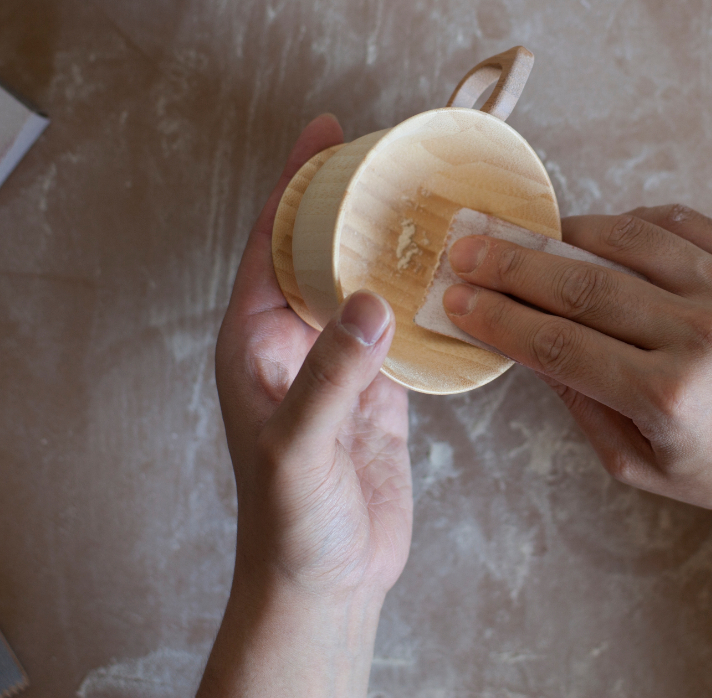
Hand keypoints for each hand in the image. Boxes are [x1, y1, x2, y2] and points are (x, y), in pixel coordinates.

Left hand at [199, 114, 411, 697]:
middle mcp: (294, 339)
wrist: (325, 582)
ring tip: (432, 195)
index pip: (270, 240)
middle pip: (319, 247)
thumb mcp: (299, 444)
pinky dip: (426, 293)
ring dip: (393, 241)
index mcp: (254, 339)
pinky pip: (403, 322)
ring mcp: (340, 361)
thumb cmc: (287, 523)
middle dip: (349, 197)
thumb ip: (332, 374)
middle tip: (391, 149)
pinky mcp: (381, 386)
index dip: (294, 182)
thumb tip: (370, 301)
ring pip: (364, 279)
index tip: (324, 130)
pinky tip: (457, 271)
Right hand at [440, 203, 711, 533]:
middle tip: (467, 248)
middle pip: (582, 285)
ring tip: (528, 237)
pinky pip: (680, 223)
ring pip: (627, 240)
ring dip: (567, 235)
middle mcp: (701, 336)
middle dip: (512, 265)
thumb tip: (523, 341)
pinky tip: (600, 234)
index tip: (456, 298)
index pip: (558, 343)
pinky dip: (632, 223)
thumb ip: (577, 402)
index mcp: (667, 396)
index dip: (498, 317)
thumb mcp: (637, 462)